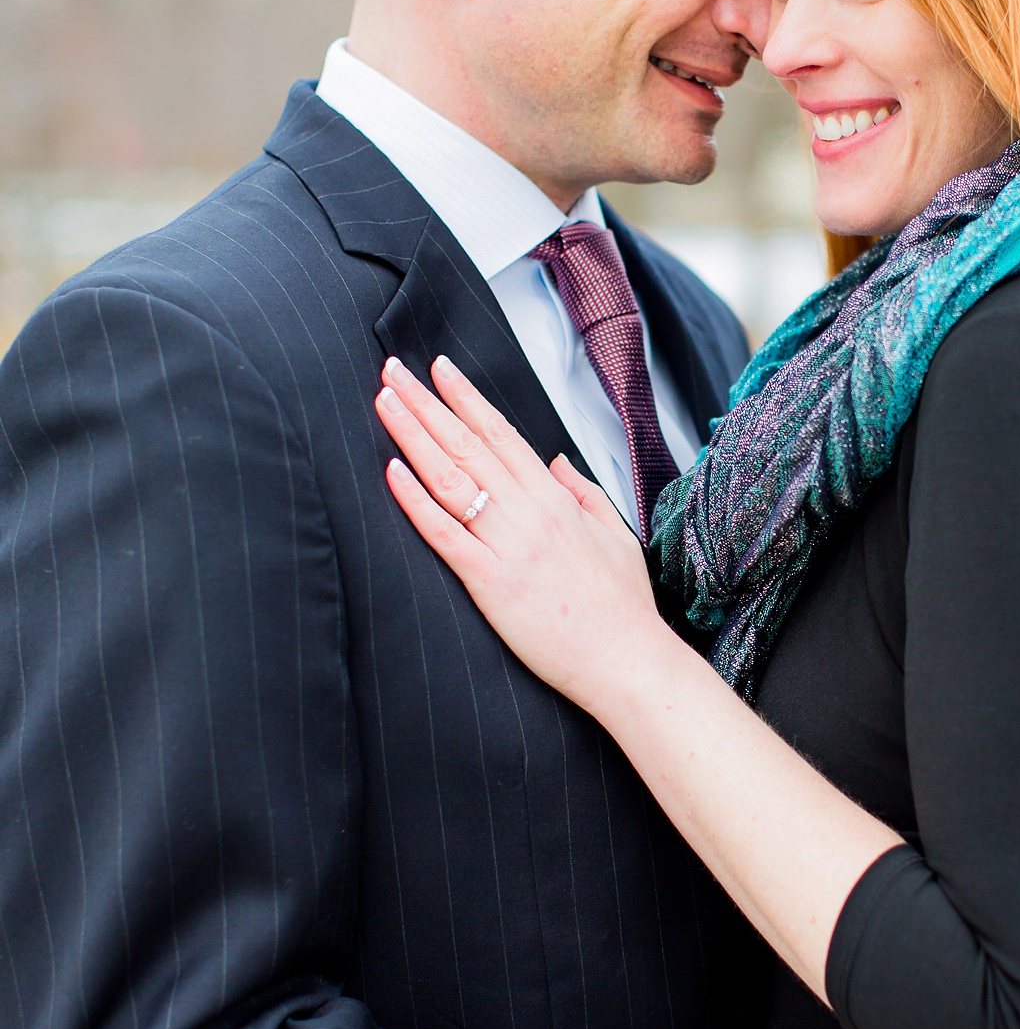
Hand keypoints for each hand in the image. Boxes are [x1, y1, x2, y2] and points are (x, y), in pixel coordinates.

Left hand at [375, 354, 673, 715]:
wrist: (626, 660)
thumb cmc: (622, 606)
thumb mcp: (614, 533)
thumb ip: (583, 491)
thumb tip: (555, 461)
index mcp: (555, 499)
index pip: (501, 433)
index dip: (466, 397)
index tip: (440, 368)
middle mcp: (529, 512)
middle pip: (467, 443)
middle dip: (425, 402)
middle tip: (393, 369)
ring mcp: (508, 545)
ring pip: (450, 477)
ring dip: (412, 436)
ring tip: (385, 403)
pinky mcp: (490, 582)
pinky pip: (444, 533)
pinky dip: (415, 500)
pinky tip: (391, 472)